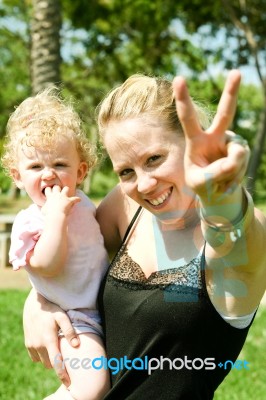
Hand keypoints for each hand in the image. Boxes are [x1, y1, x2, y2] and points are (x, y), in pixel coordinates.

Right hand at [23, 289, 79, 385]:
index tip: (68, 382)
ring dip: (49, 358)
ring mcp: (32, 345)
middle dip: (57, 363)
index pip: (56, 362)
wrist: (34, 304)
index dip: (62, 374)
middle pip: (50, 364)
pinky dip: (41, 355)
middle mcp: (39, 345)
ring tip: (56, 348)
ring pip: (42, 361)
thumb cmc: (52, 309)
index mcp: (49, 340)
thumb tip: (77, 345)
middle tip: (65, 356)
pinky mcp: (28, 344)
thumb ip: (70, 331)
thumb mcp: (62, 316)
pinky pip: (35, 357)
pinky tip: (47, 346)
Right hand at [42, 186, 80, 216]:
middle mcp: (57, 194)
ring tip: (68, 191)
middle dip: (57, 188)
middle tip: (58, 190)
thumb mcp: (43, 210)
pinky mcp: (69, 201)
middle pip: (57, 187)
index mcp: (50, 196)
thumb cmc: (48, 214)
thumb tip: (44, 208)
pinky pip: (75, 198)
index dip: (49, 190)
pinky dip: (77, 199)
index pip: (48, 189)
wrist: (55, 215)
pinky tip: (79, 200)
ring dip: (67, 190)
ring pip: (66, 188)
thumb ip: (44, 207)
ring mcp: (63, 197)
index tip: (49, 191)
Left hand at [173, 70, 249, 199]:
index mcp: (195, 140)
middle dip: (231, 93)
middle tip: (236, 72)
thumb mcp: (200, 182)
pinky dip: (234, 176)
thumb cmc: (201, 184)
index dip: (183, 99)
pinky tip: (228, 181)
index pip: (188, 118)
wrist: (217, 193)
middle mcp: (215, 136)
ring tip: (219, 181)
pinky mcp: (242, 150)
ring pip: (237, 153)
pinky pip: (241, 161)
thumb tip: (235, 159)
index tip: (178, 78)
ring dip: (229, 171)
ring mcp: (231, 143)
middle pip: (225, 113)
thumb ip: (214, 172)